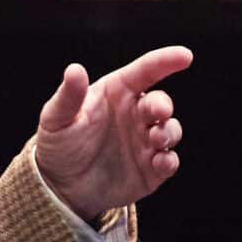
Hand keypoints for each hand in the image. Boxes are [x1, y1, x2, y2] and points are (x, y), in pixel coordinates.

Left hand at [33, 46, 191, 219]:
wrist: (60, 186)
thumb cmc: (59, 143)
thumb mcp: (56, 118)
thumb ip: (68, 96)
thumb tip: (75, 69)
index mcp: (117, 92)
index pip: (145, 71)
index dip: (165, 61)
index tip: (185, 56)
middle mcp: (135, 114)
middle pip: (160, 102)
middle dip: (163, 105)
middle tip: (159, 112)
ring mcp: (145, 141)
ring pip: (170, 130)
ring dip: (169, 132)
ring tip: (156, 139)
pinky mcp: (150, 169)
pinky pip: (168, 162)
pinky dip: (169, 160)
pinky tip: (160, 162)